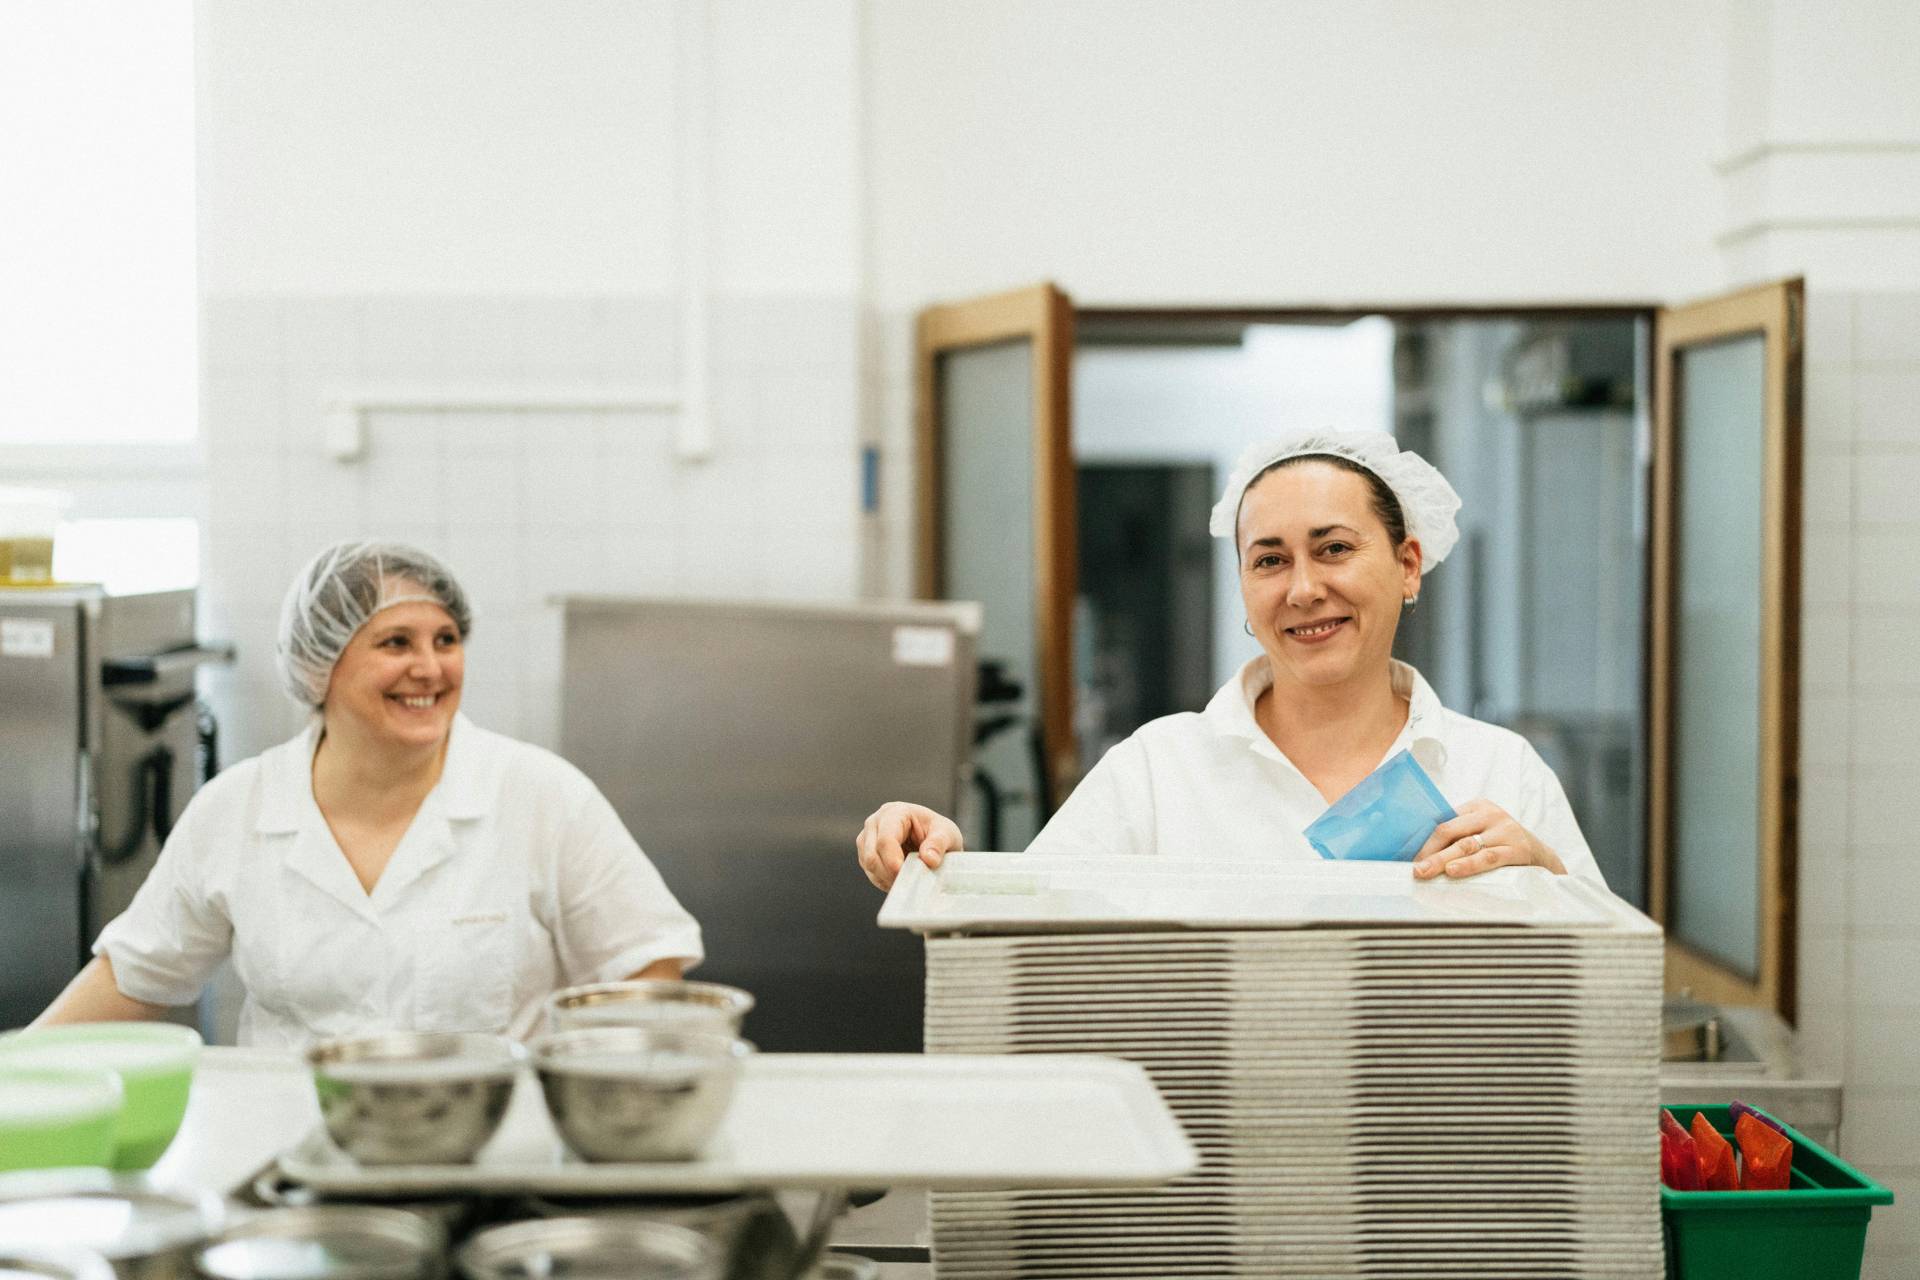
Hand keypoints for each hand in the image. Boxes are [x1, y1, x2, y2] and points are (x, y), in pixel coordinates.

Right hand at [856, 801, 964, 891]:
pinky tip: (901, 879)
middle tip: (911, 882)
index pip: (885, 839)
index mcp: (895, 812)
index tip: (905, 875)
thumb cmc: (939, 833)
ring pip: (868, 865)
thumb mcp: (947, 834)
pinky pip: (870, 873)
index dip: (893, 860)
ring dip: (887, 878)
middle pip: (872, 854)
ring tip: (909, 879)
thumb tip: (928, 859)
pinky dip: (885, 881)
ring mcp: (868, 838)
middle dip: (890, 872)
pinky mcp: (866, 853)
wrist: (935, 840)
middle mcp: (876, 822)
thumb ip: (939, 844)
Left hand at [1413, 799, 1565, 879]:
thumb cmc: (1503, 846)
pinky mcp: (1517, 849)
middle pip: (1450, 831)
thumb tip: (1418, 855)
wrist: (1543, 857)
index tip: (1406, 855)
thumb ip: (1458, 837)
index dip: (1423, 838)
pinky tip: (1454, 871)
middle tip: (1413, 868)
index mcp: (1477, 807)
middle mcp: (1490, 815)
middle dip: (1428, 851)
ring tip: (1426, 871)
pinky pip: (1488, 858)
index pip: (1443, 820)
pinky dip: (1469, 865)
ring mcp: (1505, 831)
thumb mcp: (1482, 833)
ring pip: (1466, 845)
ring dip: (1443, 860)